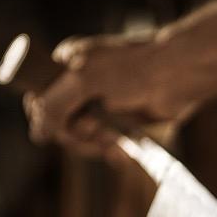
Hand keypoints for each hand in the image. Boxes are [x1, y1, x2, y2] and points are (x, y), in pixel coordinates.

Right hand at [23, 33, 198, 161]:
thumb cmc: (132, 69)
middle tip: (95, 132)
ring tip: (112, 140)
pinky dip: (109, 151)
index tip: (62, 125)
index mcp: (65, 65)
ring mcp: (99, 104)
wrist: (179, 75)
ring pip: (80, 137)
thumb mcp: (83, 81)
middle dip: (74, 134)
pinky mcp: (120, 122)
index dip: (45, 117)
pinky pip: (102, 144)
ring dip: (93, 144)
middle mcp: (79, 84)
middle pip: (58, 122)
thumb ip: (53, 106)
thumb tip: (37, 134)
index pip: (37, 98)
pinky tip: (120, 151)